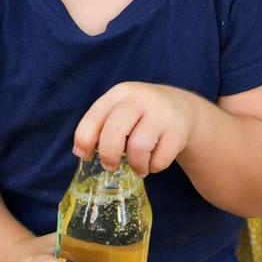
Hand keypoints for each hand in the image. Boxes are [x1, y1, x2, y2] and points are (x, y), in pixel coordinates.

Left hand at [74, 82, 195, 175]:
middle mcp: (140, 99)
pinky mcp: (178, 130)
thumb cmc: (141, 114)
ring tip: (137, 167)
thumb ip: (101, 126)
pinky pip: (160, 159)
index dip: (84, 140)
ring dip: (135, 165)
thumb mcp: (121, 110)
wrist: (181, 107)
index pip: (94, 117)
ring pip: (138, 147)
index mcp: (120, 94)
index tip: (84, 155)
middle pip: (115, 131)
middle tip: (110, 166)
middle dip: (108, 155)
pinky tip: (153, 162)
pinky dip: (154, 167)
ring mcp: (161, 113)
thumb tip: (80, 152)